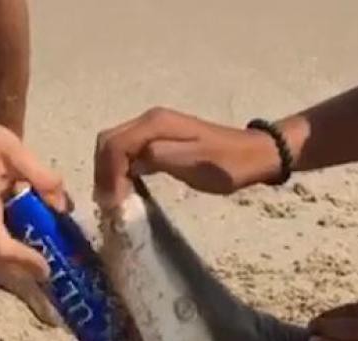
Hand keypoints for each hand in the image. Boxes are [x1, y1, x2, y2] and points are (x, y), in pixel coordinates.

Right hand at [0, 112, 67, 324]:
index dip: (24, 262)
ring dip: (18, 273)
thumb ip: (43, 180)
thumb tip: (63, 206)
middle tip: (55, 289)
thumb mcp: (16, 153)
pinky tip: (32, 262)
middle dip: (25, 278)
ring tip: (47, 283)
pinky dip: (11, 261)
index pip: (1, 248)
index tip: (47, 269)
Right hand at [93, 107, 281, 208]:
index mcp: (155, 125)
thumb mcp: (194, 164)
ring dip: (108, 172)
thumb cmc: (227, 164)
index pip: (115, 146)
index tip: (113, 203)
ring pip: (115, 146)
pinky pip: (128, 151)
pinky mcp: (159, 139)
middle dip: (102, 172)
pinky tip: (125, 188)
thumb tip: (129, 163)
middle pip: (108, 142)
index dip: (107, 174)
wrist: (254, 154)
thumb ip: (159, 159)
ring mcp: (154, 128)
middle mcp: (150, 121)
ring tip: (114, 200)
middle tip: (108, 203)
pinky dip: (119, 169)